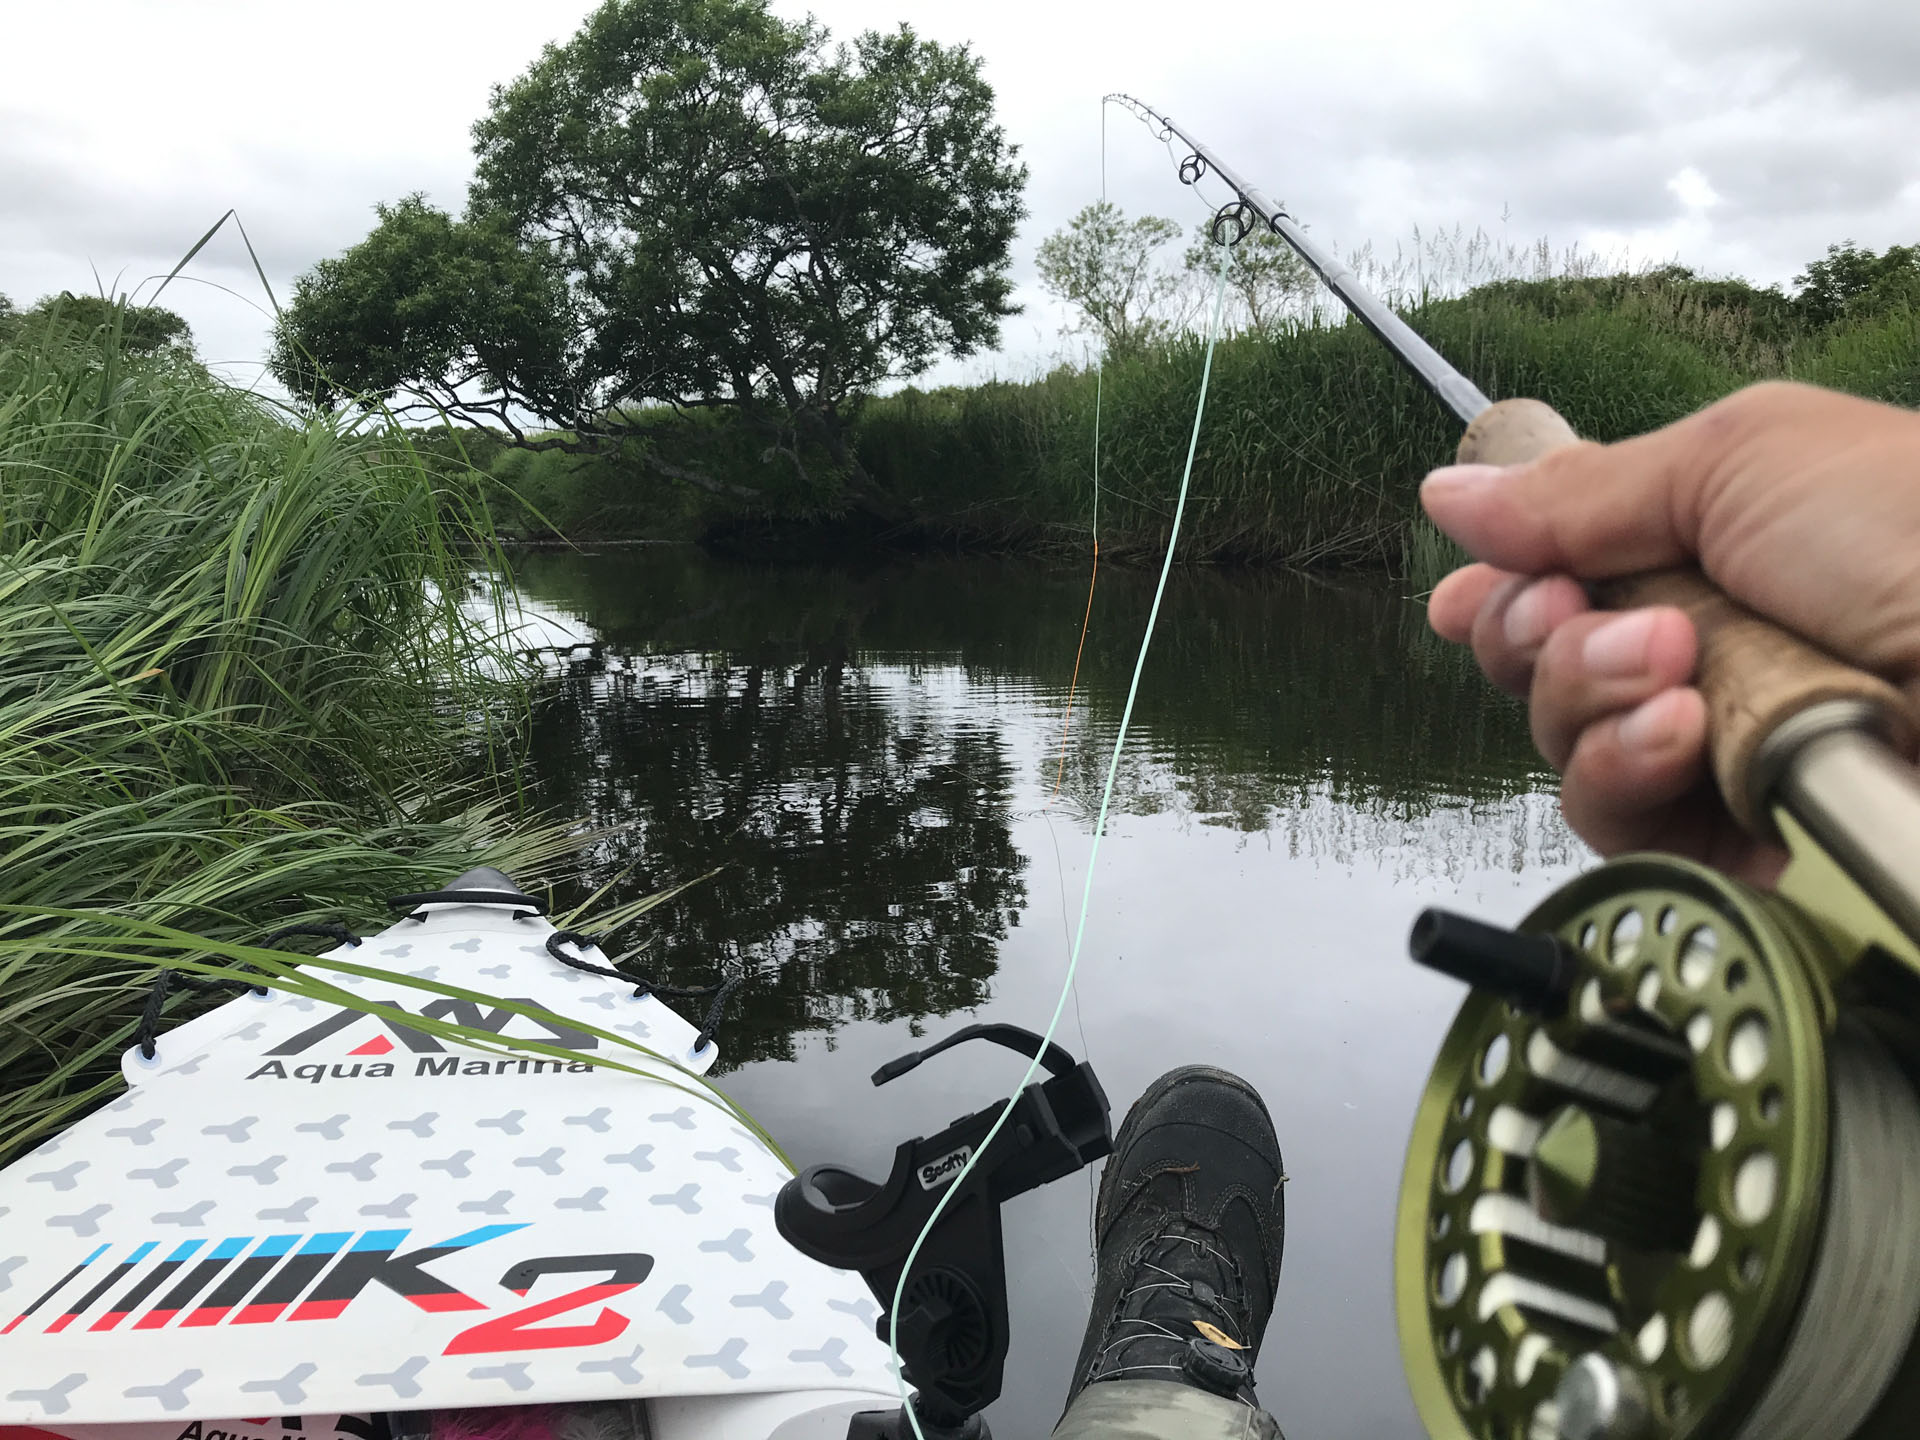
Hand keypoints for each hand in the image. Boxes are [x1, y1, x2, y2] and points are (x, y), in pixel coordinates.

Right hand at [1420, 380, 1919, 883]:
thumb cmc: (1919, 530)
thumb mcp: (1739, 460)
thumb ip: (1580, 491)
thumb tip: (1454, 488)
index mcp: (1710, 552)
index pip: (1562, 585)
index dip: (1502, 595)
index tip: (1469, 597)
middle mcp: (1708, 653)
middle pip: (1543, 670)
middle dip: (1542, 635)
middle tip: (1589, 611)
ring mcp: (1724, 753)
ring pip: (1570, 751)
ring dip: (1591, 698)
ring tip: (1673, 667)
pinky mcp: (1741, 842)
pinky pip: (1623, 829)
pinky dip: (1633, 773)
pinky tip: (1690, 737)